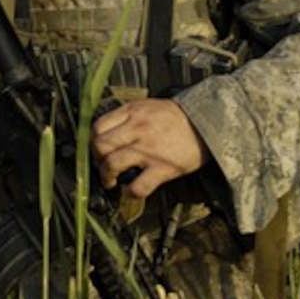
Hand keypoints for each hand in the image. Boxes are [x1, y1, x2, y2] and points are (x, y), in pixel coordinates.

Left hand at [90, 98, 209, 198]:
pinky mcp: (163, 167)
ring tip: (110, 182)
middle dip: (96, 160)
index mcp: (132, 112)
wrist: (207, 122)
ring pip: (112, 164)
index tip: (97, 150)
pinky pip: (138, 185)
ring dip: (106, 177)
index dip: (92, 142)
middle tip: (101, 166)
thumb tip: (107, 133)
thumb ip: (127, 117)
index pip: (98, 126)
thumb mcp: (148, 107)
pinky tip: (131, 191)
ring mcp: (149, 148)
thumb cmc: (177, 117)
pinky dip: (130, 192)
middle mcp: (137, 128)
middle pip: (100, 146)